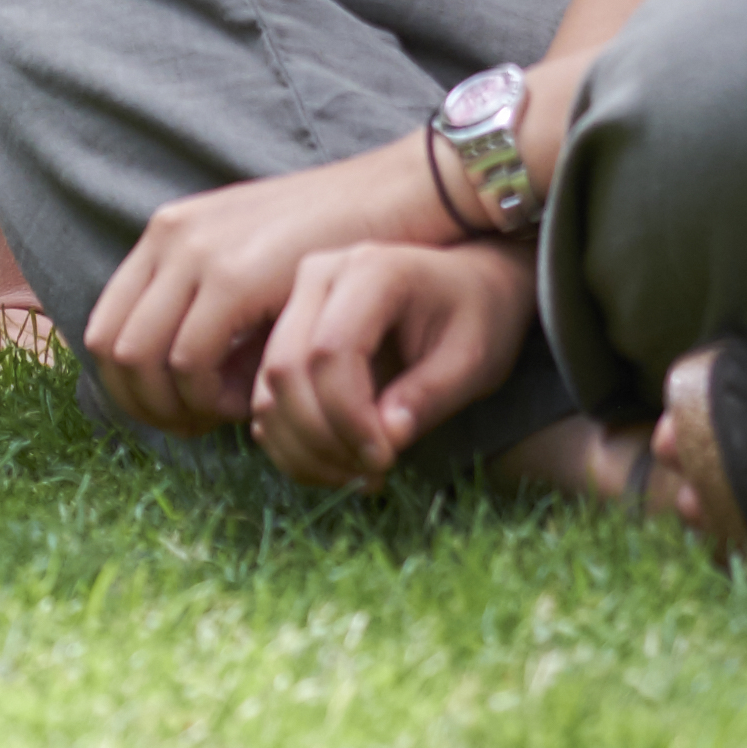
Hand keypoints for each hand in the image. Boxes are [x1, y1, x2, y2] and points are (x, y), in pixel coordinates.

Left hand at [72, 136, 459, 434]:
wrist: (395, 197)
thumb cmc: (335, 239)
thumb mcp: (256, 265)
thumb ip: (214, 310)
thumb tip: (180, 381)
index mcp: (168, 233)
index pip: (106, 326)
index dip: (131, 386)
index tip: (177, 412)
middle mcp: (169, 236)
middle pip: (110, 349)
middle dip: (146, 405)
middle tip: (198, 427)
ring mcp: (196, 252)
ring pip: (140, 359)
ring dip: (176, 406)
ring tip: (227, 416)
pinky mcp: (233, 277)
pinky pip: (190, 361)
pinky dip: (210, 398)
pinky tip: (251, 401)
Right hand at [245, 239, 536, 490]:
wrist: (467, 287)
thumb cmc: (478, 318)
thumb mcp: (473, 359)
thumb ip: (430, 395)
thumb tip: (386, 439)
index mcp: (371, 271)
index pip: (331, 351)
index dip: (349, 417)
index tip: (386, 460)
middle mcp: (319, 277)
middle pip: (287, 371)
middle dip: (322, 440)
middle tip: (373, 476)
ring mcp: (295, 303)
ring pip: (269, 392)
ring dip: (304, 451)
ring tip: (359, 477)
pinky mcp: (285, 336)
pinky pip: (268, 402)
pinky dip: (292, 447)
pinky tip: (338, 465)